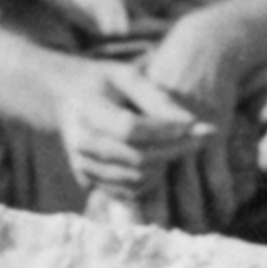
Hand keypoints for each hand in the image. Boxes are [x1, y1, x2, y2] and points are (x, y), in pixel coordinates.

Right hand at [49, 56, 211, 204]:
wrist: (64, 99)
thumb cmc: (102, 82)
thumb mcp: (126, 75)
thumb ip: (156, 97)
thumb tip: (191, 123)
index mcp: (85, 110)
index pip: (129, 129)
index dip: (165, 130)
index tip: (195, 123)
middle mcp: (80, 143)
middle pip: (136, 158)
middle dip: (175, 149)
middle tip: (202, 136)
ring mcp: (82, 166)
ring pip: (136, 178)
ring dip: (166, 163)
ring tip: (181, 142)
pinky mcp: (88, 182)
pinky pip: (129, 191)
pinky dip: (152, 178)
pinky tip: (162, 156)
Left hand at [142, 12, 259, 233]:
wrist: (203, 49)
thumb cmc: (172, 80)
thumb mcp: (144, 104)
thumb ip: (135, 138)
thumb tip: (122, 173)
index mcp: (137, 131)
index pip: (132, 177)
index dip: (136, 204)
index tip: (140, 230)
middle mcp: (159, 137)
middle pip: (157, 189)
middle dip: (163, 219)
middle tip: (166, 243)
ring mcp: (188, 137)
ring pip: (189, 189)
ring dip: (195, 215)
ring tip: (198, 235)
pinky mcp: (214, 133)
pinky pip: (218, 176)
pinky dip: (222, 198)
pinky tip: (225, 213)